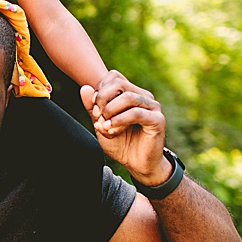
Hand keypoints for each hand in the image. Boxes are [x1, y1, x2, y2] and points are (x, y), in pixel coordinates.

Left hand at [82, 70, 169, 186]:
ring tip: (104, 126)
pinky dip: (119, 120)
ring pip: (128, 97)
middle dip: (103, 99)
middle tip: (97, 117)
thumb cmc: (121, 144)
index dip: (100, 90)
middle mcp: (143, 96)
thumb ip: (92, 108)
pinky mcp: (157, 120)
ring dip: (110, 111)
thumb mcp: (101, 124)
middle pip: (119, 84)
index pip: (114, 77)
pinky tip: (111, 129)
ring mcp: (152, 107)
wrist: (137, 165)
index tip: (94, 109)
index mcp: (131, 93)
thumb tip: (84, 88)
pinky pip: (136, 113)